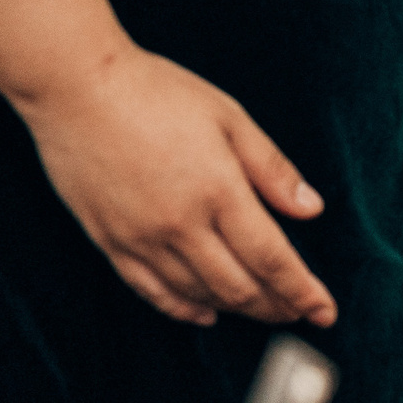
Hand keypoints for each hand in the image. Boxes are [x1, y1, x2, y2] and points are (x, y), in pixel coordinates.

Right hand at [23, 47, 335, 327]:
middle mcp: (180, 225)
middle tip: (299, 312)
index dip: (302, 291)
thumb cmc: (159, 94)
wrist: (78, 89)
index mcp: (219, 191)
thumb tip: (312, 210)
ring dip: (236, 309)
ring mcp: (140, 239)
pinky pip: (150, 291)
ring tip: (263, 310)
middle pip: (239, 285)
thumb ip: (273, 170)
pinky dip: (183, 308)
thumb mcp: (231, 119)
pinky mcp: (109, 242)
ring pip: (198, 293)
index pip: (272, 258)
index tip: (325, 312)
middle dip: (276, 306)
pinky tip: (205, 313)